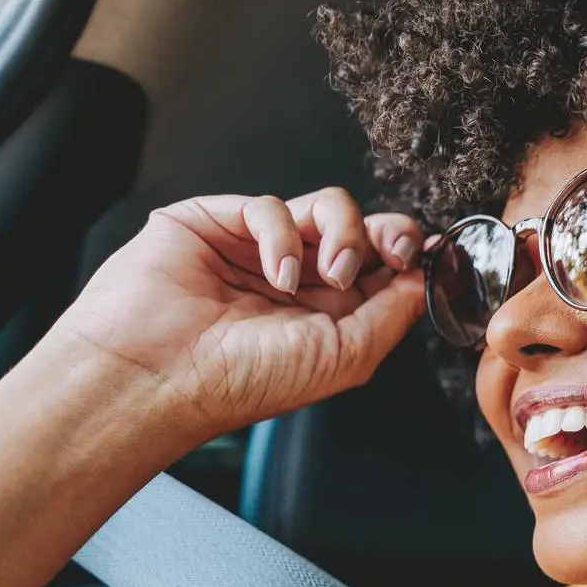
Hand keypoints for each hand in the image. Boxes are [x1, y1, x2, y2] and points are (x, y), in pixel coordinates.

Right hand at [44, 189, 429, 444]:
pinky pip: (270, 206)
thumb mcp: (346, 357)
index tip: (424, 256)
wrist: (162, 374)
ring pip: (326, 206)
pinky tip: (276, 273)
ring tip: (333, 273)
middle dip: (387, 233)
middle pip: (363, 229)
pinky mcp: (217, 222)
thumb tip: (423, 278)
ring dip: (344, 233)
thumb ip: (392, 314)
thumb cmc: (244, 381)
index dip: (407, 254)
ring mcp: (258, 249)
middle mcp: (297, 280)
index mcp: (328, 315)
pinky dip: (283, 235)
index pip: (383, 268)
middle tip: (392, 251)